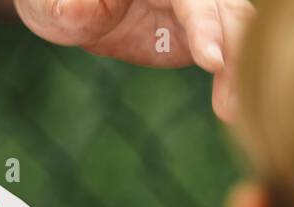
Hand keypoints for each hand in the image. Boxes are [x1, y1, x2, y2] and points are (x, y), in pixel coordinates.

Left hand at [13, 0, 253, 121]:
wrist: (68, 9)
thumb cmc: (55, 0)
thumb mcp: (52, 5)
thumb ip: (66, 8)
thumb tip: (74, 10)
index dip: (203, 24)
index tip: (212, 61)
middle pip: (224, 7)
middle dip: (234, 46)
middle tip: (236, 96)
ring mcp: (196, 5)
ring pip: (234, 26)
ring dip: (241, 66)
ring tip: (235, 108)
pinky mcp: (200, 31)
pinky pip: (226, 52)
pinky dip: (233, 77)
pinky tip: (231, 107)